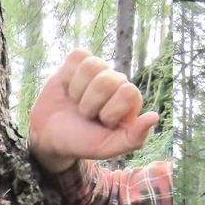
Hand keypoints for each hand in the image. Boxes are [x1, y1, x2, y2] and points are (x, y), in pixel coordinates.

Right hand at [27, 50, 159, 172]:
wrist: (50, 136)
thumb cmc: (82, 141)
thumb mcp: (107, 147)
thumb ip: (134, 137)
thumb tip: (154, 116)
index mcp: (130, 102)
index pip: (128, 92)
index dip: (110, 111)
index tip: (102, 124)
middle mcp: (117, 82)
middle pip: (108, 80)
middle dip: (90, 103)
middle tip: (87, 115)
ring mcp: (98, 70)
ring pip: (92, 65)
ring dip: (78, 90)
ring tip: (77, 102)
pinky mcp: (79, 61)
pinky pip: (77, 56)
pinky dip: (67, 76)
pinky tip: (68, 89)